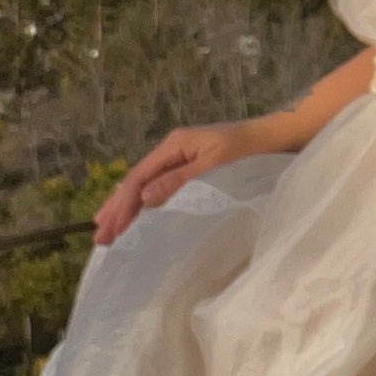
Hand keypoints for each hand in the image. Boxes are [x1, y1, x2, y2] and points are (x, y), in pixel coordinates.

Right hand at [91, 120, 270, 245]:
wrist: (277, 138)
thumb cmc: (249, 151)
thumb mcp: (215, 166)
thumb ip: (179, 182)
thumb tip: (144, 199)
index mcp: (174, 145)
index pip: (139, 178)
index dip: (124, 206)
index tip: (110, 231)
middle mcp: (173, 150)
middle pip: (136, 181)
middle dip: (117, 208)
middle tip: (99, 237)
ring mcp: (181, 158)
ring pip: (146, 185)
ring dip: (126, 207)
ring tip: (107, 228)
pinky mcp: (192, 167)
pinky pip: (160, 186)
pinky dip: (145, 203)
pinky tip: (137, 214)